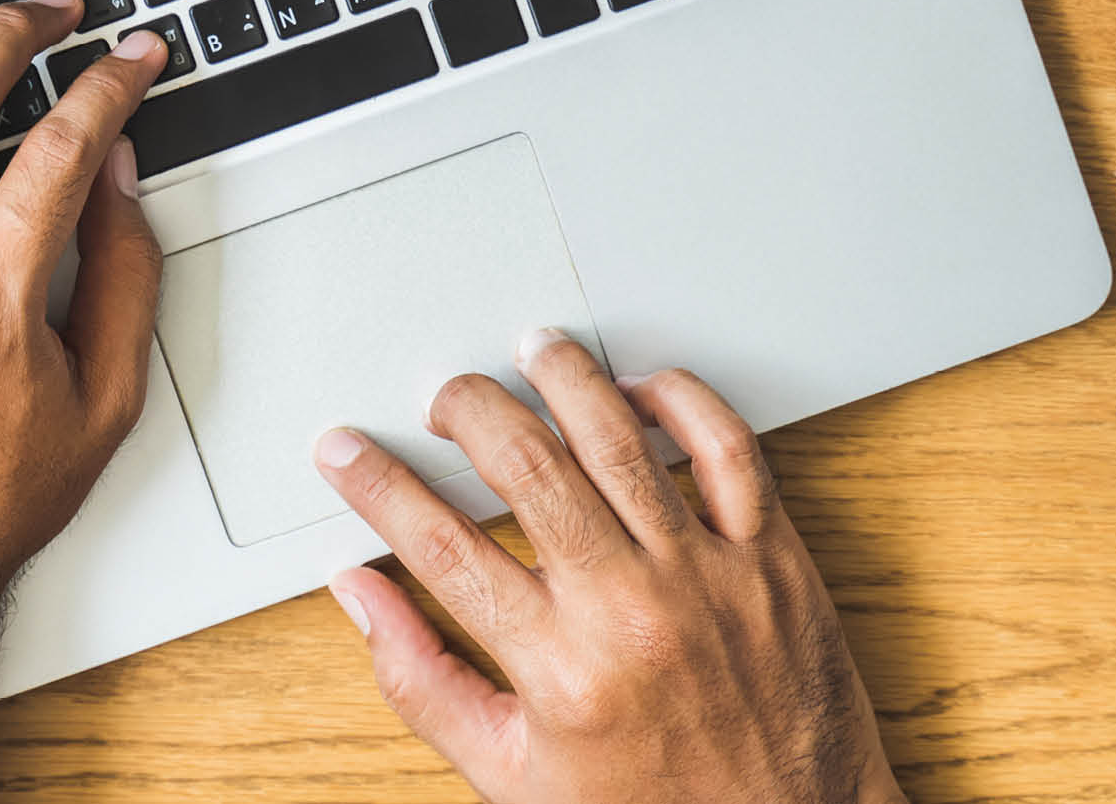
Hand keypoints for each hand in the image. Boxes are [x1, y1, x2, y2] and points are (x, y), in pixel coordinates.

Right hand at [314, 332, 903, 803]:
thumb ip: (422, 679)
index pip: (439, 546)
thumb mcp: (510, 773)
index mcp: (559, 669)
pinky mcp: (772, 560)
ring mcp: (706, 576)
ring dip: (566, 378)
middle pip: (526, 467)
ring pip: (621, 438)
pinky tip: (643, 388)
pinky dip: (684, 402)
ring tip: (533, 353)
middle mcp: (629, 611)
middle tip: (444, 398)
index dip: (376, 485)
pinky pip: (728, 452)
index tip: (344, 451)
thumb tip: (360, 594)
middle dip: (469, 410)